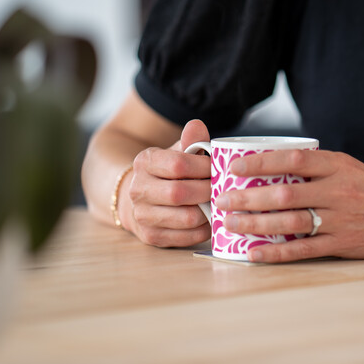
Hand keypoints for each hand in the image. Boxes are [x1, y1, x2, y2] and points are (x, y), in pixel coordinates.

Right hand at [123, 120, 211, 246]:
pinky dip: (204, 230)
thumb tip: (197, 125)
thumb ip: (190, 141)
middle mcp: (138, 189)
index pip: (178, 164)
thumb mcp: (177, 152)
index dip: (204, 167)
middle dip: (208, 191)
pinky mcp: (151, 236)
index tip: (219, 168)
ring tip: (221, 205)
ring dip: (209, 212)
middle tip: (225, 189)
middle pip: (180, 193)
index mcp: (144, 162)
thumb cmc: (168, 173)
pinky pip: (186, 237)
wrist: (142, 198)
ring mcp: (142, 215)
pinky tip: (211, 221)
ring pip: (186, 218)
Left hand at [216, 150, 363, 261]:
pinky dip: (276, 252)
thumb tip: (283, 172)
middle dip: (248, 196)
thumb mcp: (359, 169)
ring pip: (290, 221)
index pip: (293, 159)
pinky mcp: (347, 245)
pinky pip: (305, 250)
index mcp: (341, 166)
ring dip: (255, 223)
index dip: (260, 161)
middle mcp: (340, 191)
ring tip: (230, 223)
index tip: (234, 165)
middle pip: (284, 193)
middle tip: (221, 199)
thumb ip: (325, 171)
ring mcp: (343, 220)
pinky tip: (254, 252)